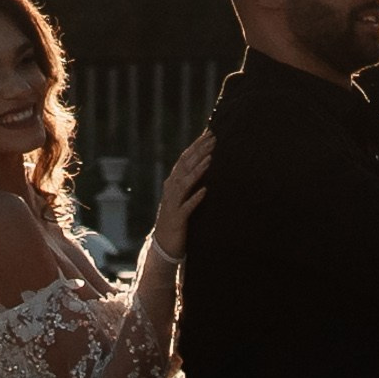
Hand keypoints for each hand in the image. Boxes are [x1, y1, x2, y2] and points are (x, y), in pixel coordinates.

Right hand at [151, 131, 213, 259]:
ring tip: (210, 160)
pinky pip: (187, 207)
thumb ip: (191, 179)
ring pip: (184, 184)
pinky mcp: (177, 219)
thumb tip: (207, 161)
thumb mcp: (183, 195)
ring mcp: (173, 204)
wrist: (164, 244)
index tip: (211, 133)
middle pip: (185, 167)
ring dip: (197, 171)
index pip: (186, 159)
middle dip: (199, 152)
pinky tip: (205, 191)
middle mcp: (171, 190)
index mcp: (173, 182)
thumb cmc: (178, 217)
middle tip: (214, 140)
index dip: (197, 145)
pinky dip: (195, 198)